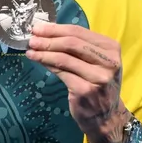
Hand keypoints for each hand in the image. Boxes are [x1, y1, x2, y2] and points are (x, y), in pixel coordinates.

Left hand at [26, 22, 129, 142]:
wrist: (106, 115)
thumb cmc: (97, 83)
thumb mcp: (94, 62)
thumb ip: (76, 47)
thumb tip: (45, 33)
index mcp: (111, 48)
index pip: (79, 32)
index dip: (55, 28)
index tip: (37, 27)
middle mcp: (109, 61)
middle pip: (71, 43)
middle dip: (48, 39)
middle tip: (31, 39)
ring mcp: (99, 77)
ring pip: (64, 58)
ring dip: (43, 52)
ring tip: (30, 50)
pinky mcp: (86, 90)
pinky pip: (61, 72)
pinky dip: (47, 64)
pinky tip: (37, 60)